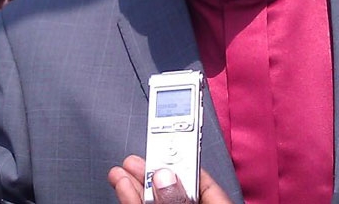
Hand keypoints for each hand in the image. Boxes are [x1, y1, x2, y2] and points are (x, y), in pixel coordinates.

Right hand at [108, 155, 231, 203]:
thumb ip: (182, 200)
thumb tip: (164, 178)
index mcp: (217, 203)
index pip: (201, 177)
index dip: (179, 157)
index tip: (161, 141)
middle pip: (172, 186)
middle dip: (150, 170)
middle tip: (135, 156)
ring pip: (155, 200)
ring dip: (135, 184)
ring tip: (121, 169)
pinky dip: (131, 199)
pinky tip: (123, 185)